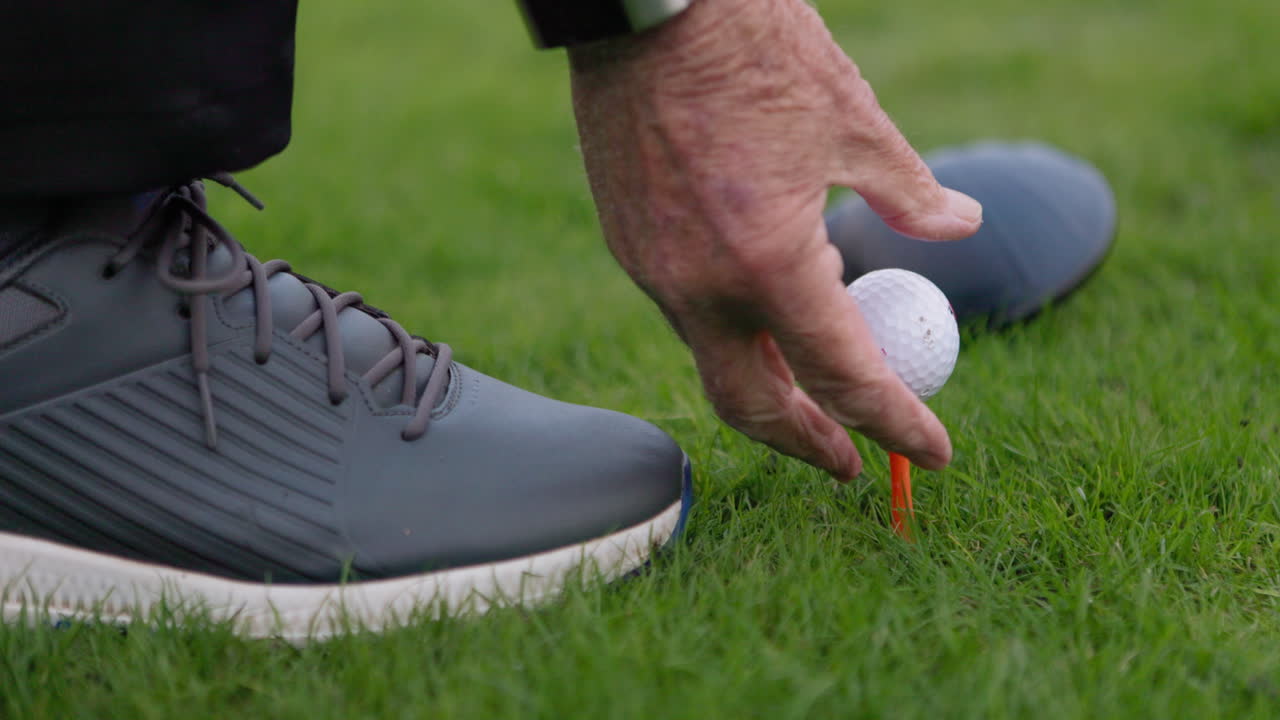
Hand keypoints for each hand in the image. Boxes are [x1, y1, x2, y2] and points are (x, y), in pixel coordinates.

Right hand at [568, 0, 981, 479]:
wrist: (649, 6)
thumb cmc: (757, 54)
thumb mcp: (853, 120)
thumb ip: (909, 192)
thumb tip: (961, 227)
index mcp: (769, 263)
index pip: (843, 377)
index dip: (897, 423)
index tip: (932, 454)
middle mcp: (701, 287)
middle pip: (753, 405)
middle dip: (808, 444)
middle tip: (854, 460)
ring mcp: (653, 270)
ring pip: (715, 358)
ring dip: (769, 381)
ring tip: (813, 380)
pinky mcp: (629, 244)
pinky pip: (685, 310)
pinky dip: (733, 326)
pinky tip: (763, 300)